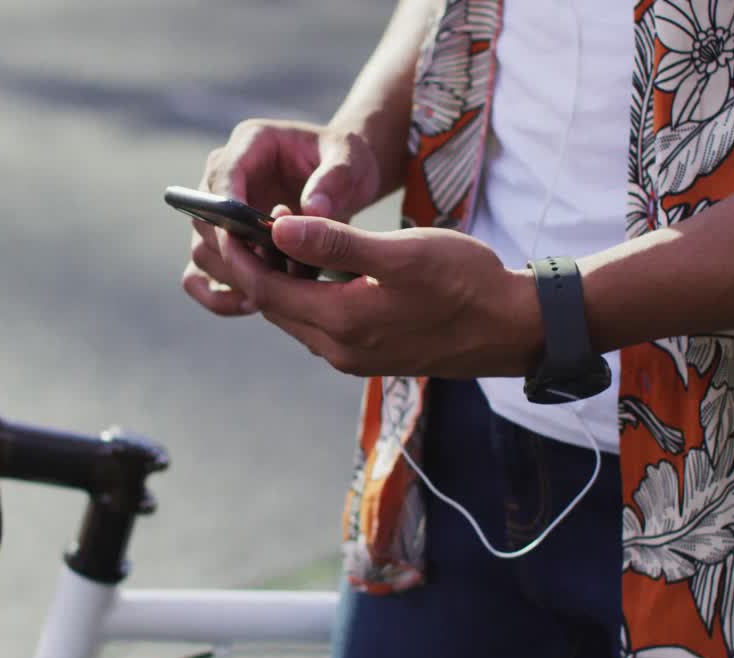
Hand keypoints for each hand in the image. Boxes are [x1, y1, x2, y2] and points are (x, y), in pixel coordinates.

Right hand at [182, 119, 380, 315]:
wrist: (347, 181)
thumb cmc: (348, 163)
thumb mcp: (352, 162)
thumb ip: (335, 180)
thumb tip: (311, 209)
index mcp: (251, 144)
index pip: (222, 176)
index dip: (230, 212)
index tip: (254, 243)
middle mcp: (225, 177)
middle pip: (204, 220)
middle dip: (236, 253)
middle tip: (274, 275)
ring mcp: (221, 214)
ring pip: (203, 252)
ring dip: (233, 276)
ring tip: (273, 294)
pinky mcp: (226, 245)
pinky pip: (203, 276)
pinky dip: (220, 295)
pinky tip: (250, 306)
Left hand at [223, 215, 545, 377]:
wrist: (513, 326)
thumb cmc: (466, 281)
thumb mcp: (400, 253)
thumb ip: (336, 244)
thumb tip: (278, 230)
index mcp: (342, 324)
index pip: (267, 291)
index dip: (239, 257)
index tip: (220, 224)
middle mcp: (340, 349)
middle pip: (275, 307)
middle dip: (250, 269)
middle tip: (233, 227)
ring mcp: (355, 356)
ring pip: (296, 316)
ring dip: (277, 282)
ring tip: (265, 241)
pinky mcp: (371, 354)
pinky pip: (320, 324)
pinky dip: (304, 295)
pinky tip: (309, 269)